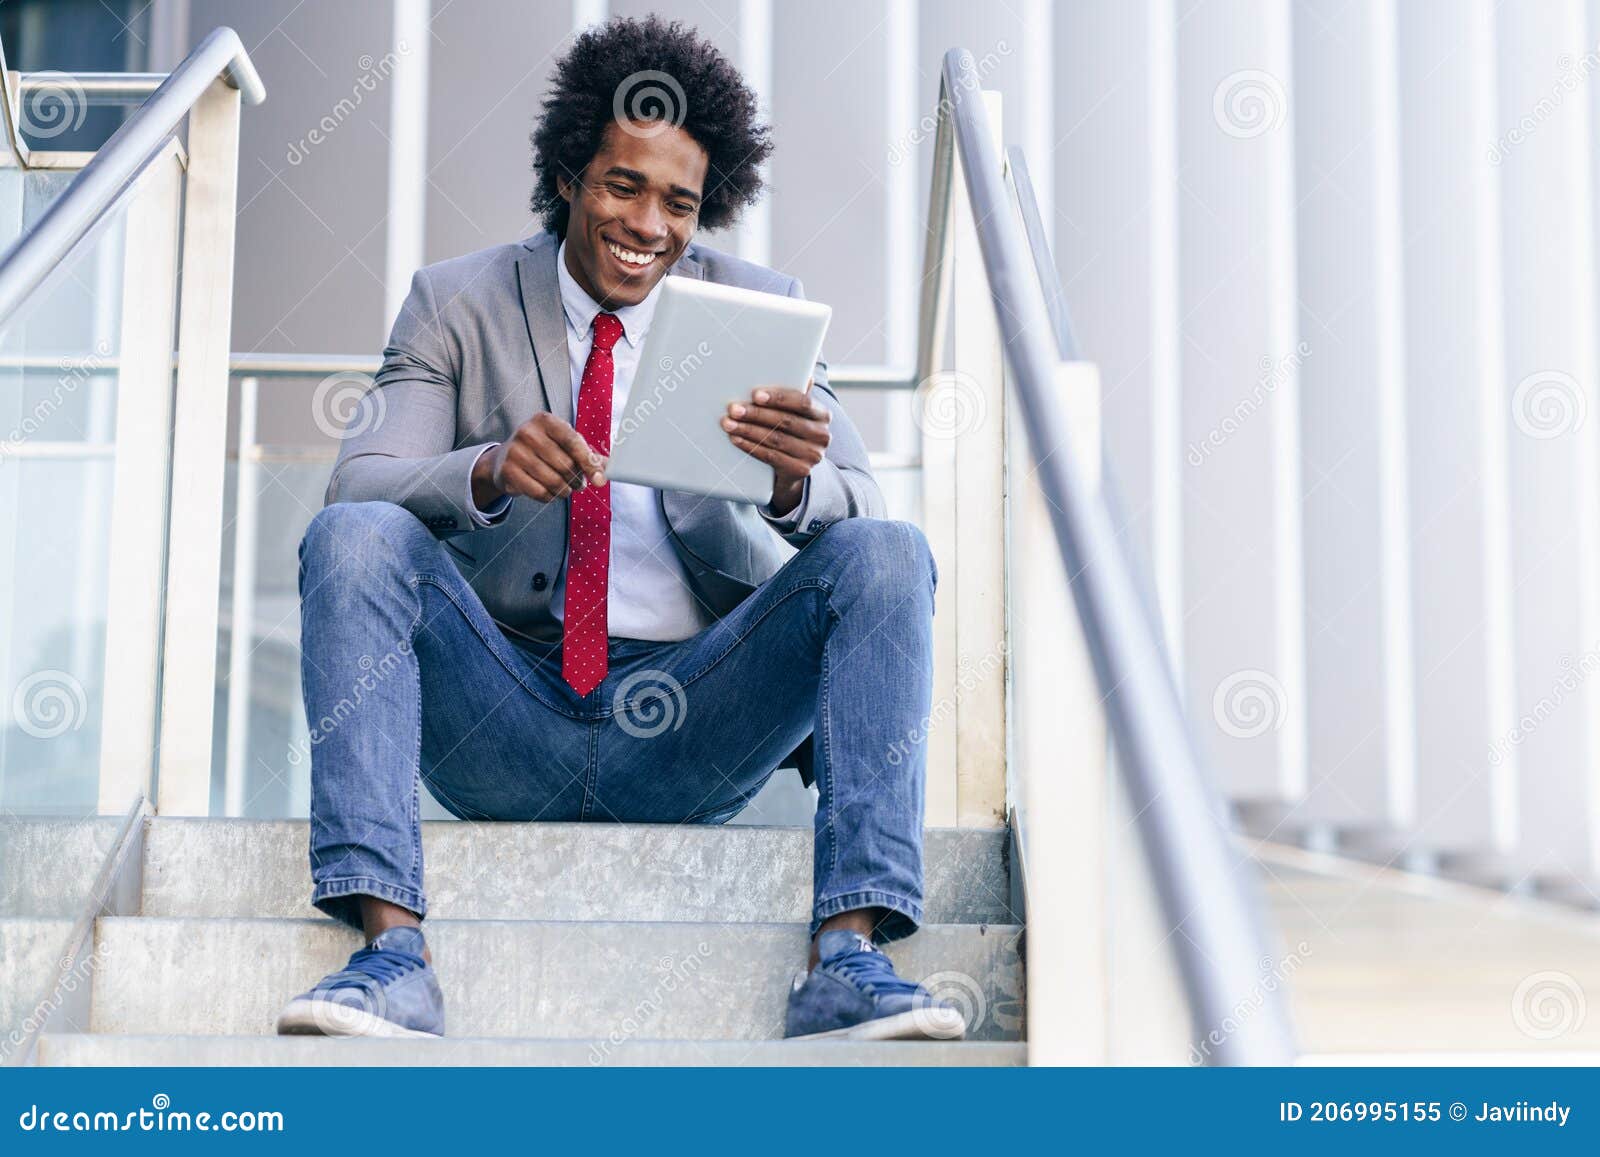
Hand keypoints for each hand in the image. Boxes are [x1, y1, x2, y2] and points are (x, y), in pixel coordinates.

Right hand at [472, 412, 605, 505]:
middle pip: (565, 464)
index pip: (573, 442)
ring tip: (565, 489)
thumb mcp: (563, 445)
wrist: (505, 459)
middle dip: (576, 480)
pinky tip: (550, 493)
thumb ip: (587, 455)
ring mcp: (515, 451)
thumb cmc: (543, 450)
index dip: (589, 463)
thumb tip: (608, 469)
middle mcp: (528, 432)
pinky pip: (539, 492)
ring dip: (565, 490)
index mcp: (545, 420)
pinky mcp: (507, 470)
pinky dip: (550, 497)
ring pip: (553, 481)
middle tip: (578, 484)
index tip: (600, 480)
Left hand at [722, 384, 829, 515]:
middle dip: (756, 414)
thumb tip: (802, 374)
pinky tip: (736, 439)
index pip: (802, 402)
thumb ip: (794, 395)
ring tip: (728, 423)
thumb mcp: (796, 413)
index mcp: (822, 415)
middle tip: (733, 409)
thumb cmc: (791, 432)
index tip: (755, 395)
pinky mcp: (800, 471)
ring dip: (748, 430)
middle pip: (785, 421)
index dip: (778, 398)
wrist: (795, 468)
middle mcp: (822, 435)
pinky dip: (751, 447)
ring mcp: (813, 455)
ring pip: (775, 439)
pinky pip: (771, 456)